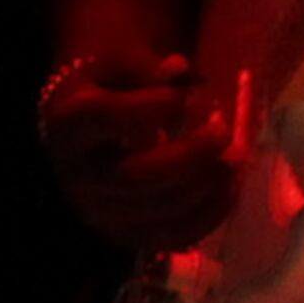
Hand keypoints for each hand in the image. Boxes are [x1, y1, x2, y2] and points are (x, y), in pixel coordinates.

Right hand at [40, 49, 230, 250]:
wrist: (88, 131)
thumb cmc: (110, 90)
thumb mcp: (122, 67)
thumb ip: (149, 68)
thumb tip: (180, 69)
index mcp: (69, 126)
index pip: (104, 118)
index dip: (150, 106)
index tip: (185, 96)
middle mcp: (77, 176)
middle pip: (136, 175)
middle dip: (192, 153)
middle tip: (223, 129)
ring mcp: (100, 211)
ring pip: (160, 209)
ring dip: (208, 182)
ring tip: (234, 155)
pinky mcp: (128, 234)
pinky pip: (175, 235)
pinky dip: (212, 211)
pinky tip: (230, 183)